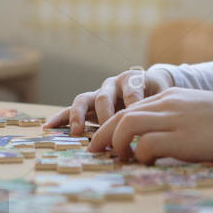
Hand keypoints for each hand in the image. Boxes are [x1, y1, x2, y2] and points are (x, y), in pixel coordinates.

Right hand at [44, 67, 174, 133]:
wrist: (151, 85)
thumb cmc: (158, 94)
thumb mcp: (164, 97)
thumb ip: (160, 107)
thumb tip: (162, 127)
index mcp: (133, 80)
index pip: (131, 91)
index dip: (132, 106)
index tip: (135, 122)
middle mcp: (112, 84)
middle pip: (104, 97)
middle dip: (105, 115)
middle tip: (109, 132)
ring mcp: (98, 93)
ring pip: (84, 100)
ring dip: (79, 116)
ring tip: (77, 131)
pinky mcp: (88, 104)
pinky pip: (71, 109)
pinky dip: (61, 117)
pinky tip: (48, 127)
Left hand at [84, 87, 212, 164]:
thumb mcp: (198, 111)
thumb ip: (175, 119)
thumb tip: (156, 141)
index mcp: (171, 96)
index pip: (131, 108)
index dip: (112, 125)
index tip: (103, 141)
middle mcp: (168, 104)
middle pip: (122, 116)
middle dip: (103, 135)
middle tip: (94, 152)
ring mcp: (174, 119)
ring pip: (127, 126)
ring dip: (117, 145)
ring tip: (119, 159)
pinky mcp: (182, 138)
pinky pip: (146, 145)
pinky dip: (139, 156)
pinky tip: (146, 164)